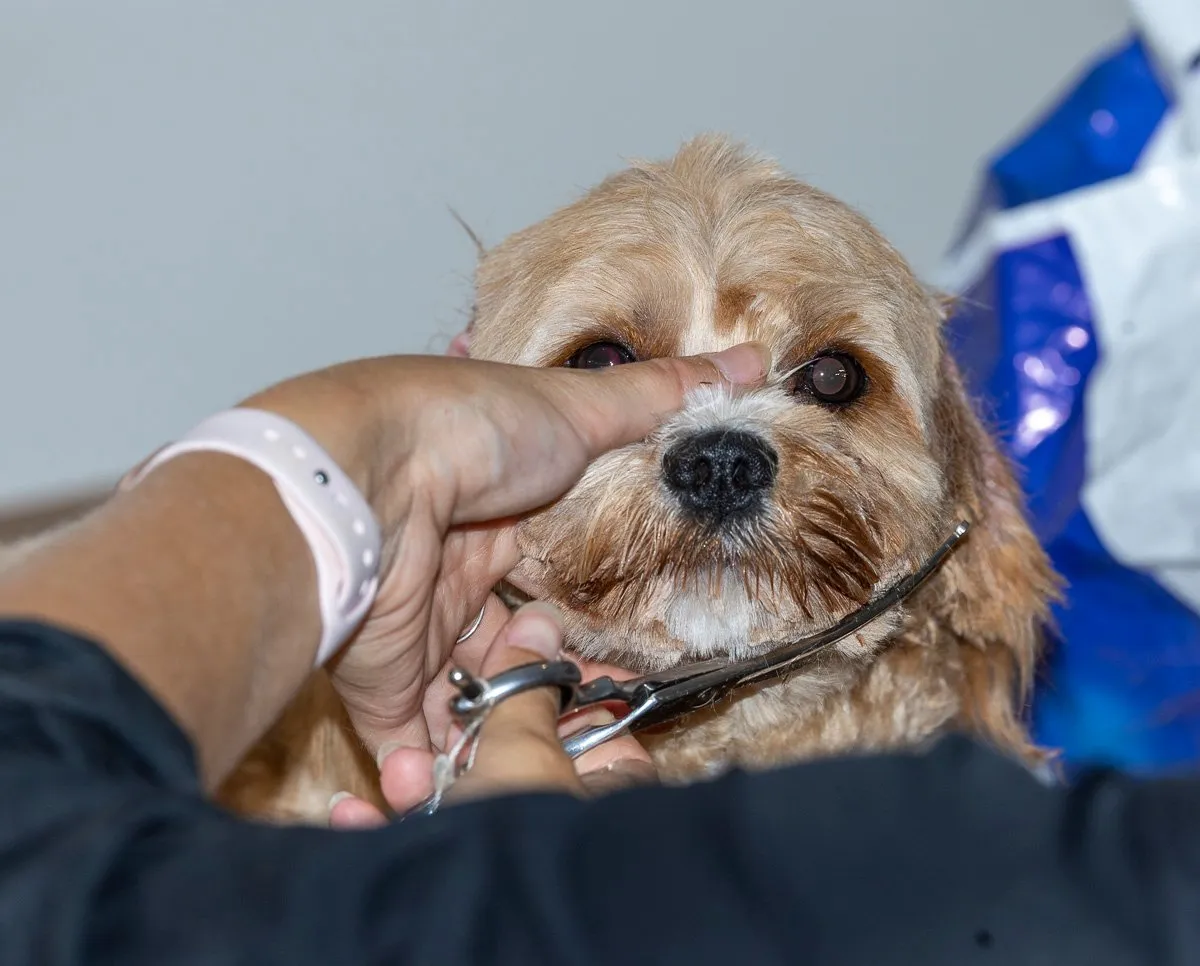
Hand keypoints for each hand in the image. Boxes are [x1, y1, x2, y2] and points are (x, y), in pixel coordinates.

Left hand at [245, 344, 770, 765]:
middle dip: (572, 677)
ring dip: (529, 726)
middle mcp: (457, 574)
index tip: (656, 633)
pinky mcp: (382, 685)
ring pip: (484, 699)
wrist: (362, 477)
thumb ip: (662, 397)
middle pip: (526, 643)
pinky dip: (450, 770)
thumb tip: (753, 363)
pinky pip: (419, 743)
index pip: (563, 571)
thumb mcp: (580, 407)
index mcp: (501, 514)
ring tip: (579, 742)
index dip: (605, 606)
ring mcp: (418, 633)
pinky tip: (501, 779)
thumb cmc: (469, 429)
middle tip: (624, 701)